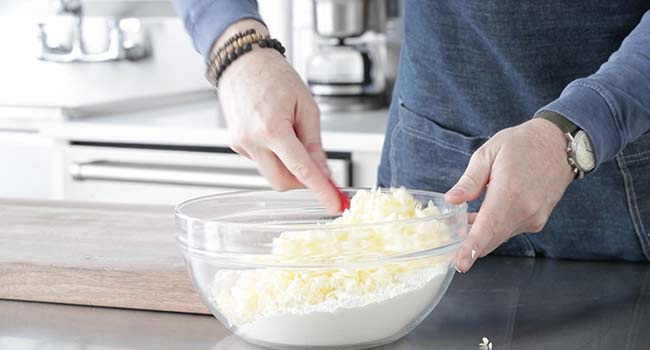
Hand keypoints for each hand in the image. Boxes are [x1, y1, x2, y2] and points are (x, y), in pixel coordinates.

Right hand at [215, 20, 340, 212]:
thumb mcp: (306, 107)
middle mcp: (252, 141)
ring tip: (291, 135)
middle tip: (315, 166)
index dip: (320, 190)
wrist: (242, 62)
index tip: (333, 204)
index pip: (301, 169)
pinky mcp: (236, 145)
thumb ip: (315, 144)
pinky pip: (261, 162)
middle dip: (301, 181)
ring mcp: (240, 145)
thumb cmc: (275, 76)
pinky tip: (274, 132)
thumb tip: (323, 172)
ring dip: (287, 166)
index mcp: (272, 128)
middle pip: (282, 182)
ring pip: (271, 174)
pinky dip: (274, 156)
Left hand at [445, 118, 575, 271]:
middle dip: (470, 246)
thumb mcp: (488, 153)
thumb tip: (451, 200)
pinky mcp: (538, 220)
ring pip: (500, 236)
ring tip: (464, 223)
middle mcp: (525, 209)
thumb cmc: (521, 144)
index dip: (471, 248)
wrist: (559, 144)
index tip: (461, 264)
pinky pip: (510, 231)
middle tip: (450, 243)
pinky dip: (495, 230)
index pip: (488, 228)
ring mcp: (534, 217)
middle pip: (492, 239)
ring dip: (481, 236)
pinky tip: (484, 217)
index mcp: (509, 191)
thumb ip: (469, 180)